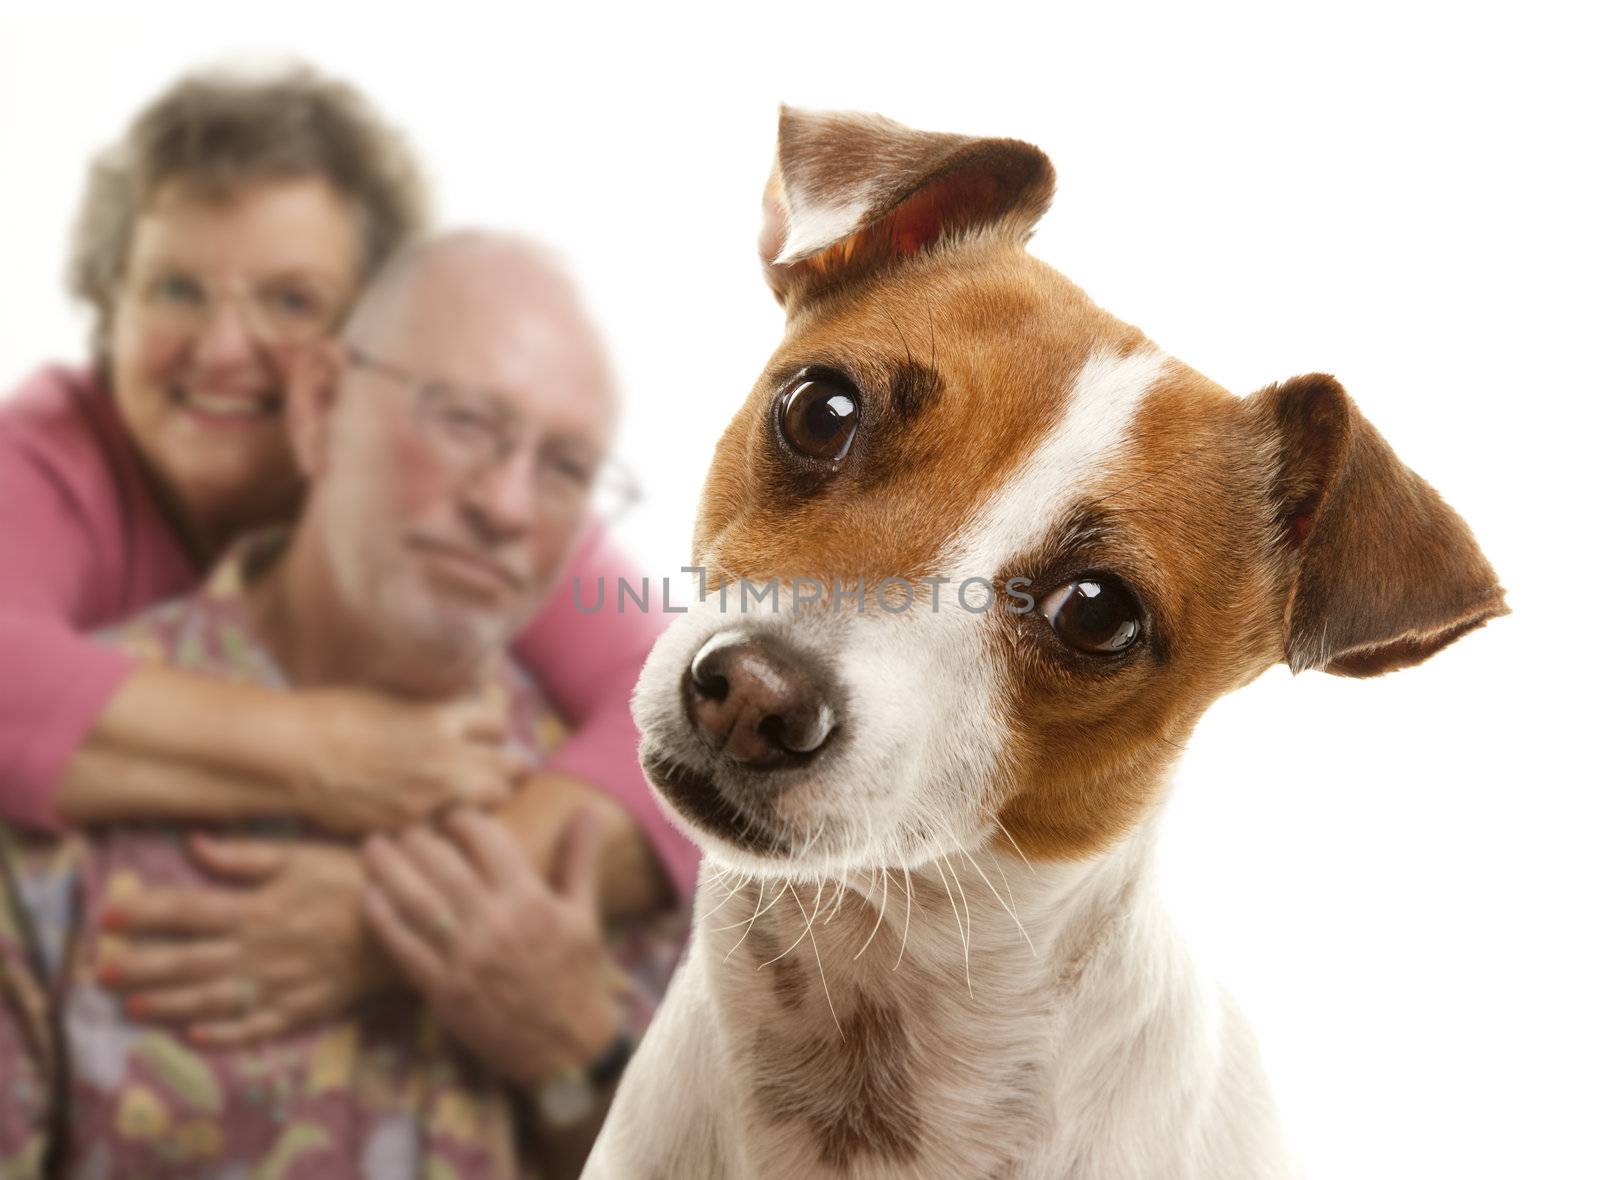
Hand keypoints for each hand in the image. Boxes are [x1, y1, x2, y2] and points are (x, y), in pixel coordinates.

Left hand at [96, 834, 394, 1045]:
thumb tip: (194, 845)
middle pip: (190, 960)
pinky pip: (258, 1027)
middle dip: (143, 966)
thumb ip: (247, 855)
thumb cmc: (358, 876)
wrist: (415, 916)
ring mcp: (281, 983)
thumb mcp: (305, 854)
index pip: (189, 910)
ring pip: (214, 998)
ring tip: (133, 1006)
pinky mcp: (304, 1006)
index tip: (110, 916)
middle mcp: (261, 949)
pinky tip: (197, 1038)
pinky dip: (226, 1035)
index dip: (147, 913)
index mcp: (258, 907)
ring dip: (170, 1003)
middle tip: (101, 973)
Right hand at [291, 688, 521, 832]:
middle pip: (510, 766)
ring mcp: (431, 796)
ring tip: (470, 796)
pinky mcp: (411, 825)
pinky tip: (438, 818)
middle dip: (503, 767)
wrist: (293, 754)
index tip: (482, 737)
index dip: (491, 732)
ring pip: (493, 801)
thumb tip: (460, 706)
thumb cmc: (332, 715)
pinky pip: (453, 829)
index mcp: (441, 718)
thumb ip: (432, 706)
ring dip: (487, 797)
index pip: (498, 725)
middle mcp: (446, 758)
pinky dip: (451, 824)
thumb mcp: (392, 696)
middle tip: (489, 770)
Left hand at [362, 808, 623, 1089]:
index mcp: (530, 901)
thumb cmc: (576, 974)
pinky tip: (369, 895)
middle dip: (418, 840)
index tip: (450, 816)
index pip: (487, 842)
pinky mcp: (443, 991)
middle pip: (443, 866)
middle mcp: (495, 925)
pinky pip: (403, 947)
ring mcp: (466, 959)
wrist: (567, 1048)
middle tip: (404, 828)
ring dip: (389, 869)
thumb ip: (580, 858)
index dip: (462, 821)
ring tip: (373, 847)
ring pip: (416, 901)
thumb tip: (588, 809)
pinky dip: (382, 917)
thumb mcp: (584, 913)